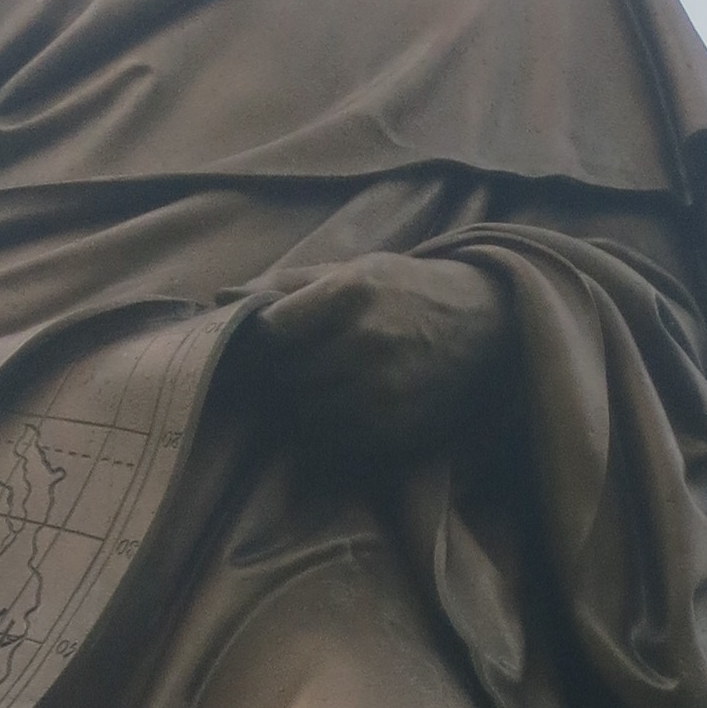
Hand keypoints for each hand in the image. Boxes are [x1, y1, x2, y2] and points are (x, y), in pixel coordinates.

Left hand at [235, 254, 509, 468]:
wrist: (486, 324)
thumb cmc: (408, 291)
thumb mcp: (355, 270)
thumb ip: (287, 284)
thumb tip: (220, 295)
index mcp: (351, 292)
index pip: (272, 331)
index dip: (268, 338)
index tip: (280, 337)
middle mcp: (366, 341)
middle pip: (285, 375)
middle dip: (286, 372)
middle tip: (307, 362)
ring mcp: (382, 389)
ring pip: (305, 411)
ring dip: (307, 401)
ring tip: (333, 380)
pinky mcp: (394, 426)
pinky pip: (335, 437)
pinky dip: (332, 425)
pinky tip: (352, 403)